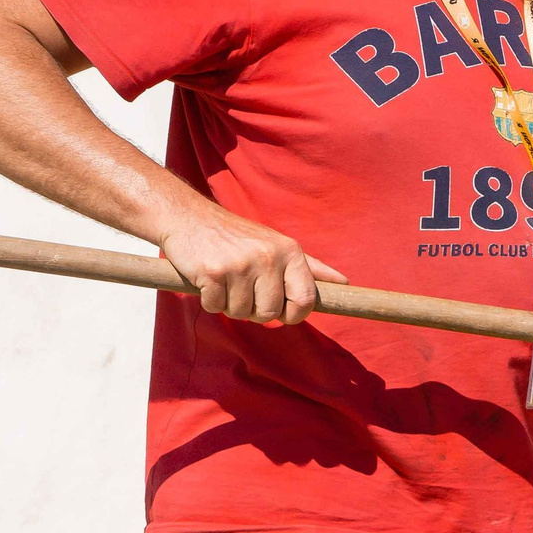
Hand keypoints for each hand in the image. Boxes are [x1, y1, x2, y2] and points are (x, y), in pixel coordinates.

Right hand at [157, 201, 345, 325]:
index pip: (306, 300)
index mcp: (290, 252)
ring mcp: (240, 265)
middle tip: (243, 291)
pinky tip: (208, 281)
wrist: (189, 217)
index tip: (282, 313)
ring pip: (242, 313)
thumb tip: (343, 283)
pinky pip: (216, 307)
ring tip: (226, 282)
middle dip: (255, 311)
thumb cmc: (237, 237)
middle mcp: (268, 257)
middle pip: (271, 313)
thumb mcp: (278, 245)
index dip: (294, 315)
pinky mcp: (212, 273)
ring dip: (231, 305)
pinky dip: (210, 301)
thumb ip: (310, 268)